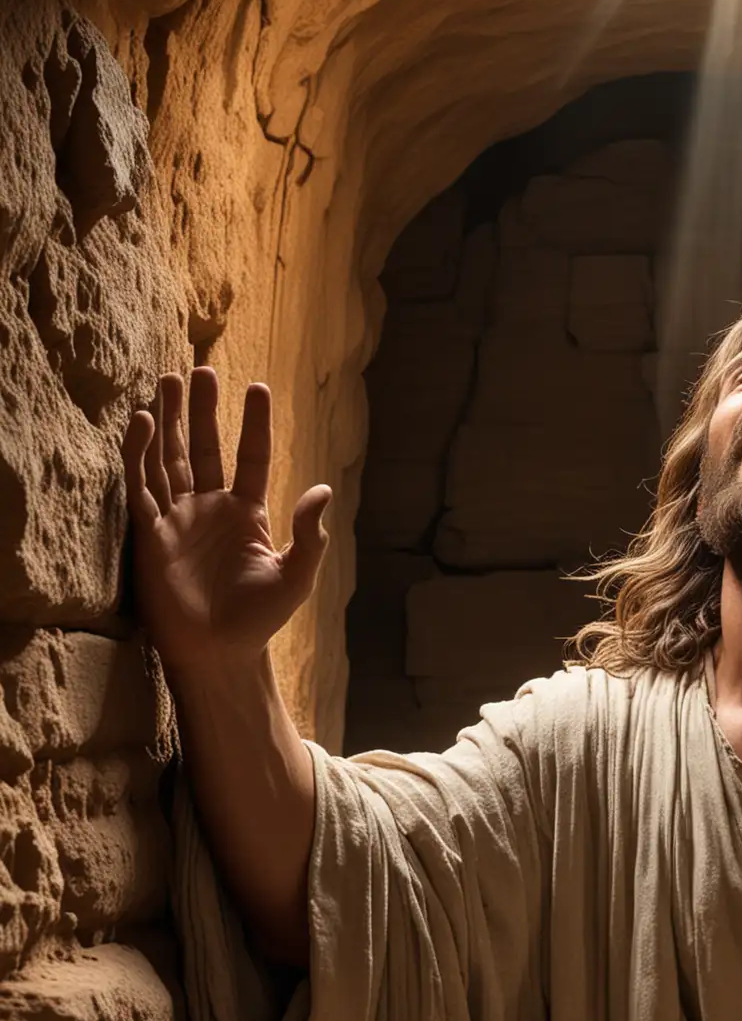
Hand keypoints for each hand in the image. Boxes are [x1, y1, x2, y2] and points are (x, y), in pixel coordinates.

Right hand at [121, 368, 332, 674]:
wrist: (221, 652)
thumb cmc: (261, 617)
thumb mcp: (296, 573)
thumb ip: (310, 533)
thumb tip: (323, 490)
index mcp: (247, 512)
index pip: (249, 456)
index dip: (252, 424)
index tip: (257, 387)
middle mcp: (209, 508)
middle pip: (203, 448)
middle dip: (202, 409)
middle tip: (200, 368)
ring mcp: (177, 518)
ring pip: (169, 458)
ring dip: (167, 420)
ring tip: (167, 379)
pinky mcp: (150, 534)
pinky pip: (141, 486)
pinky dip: (138, 454)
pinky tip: (141, 421)